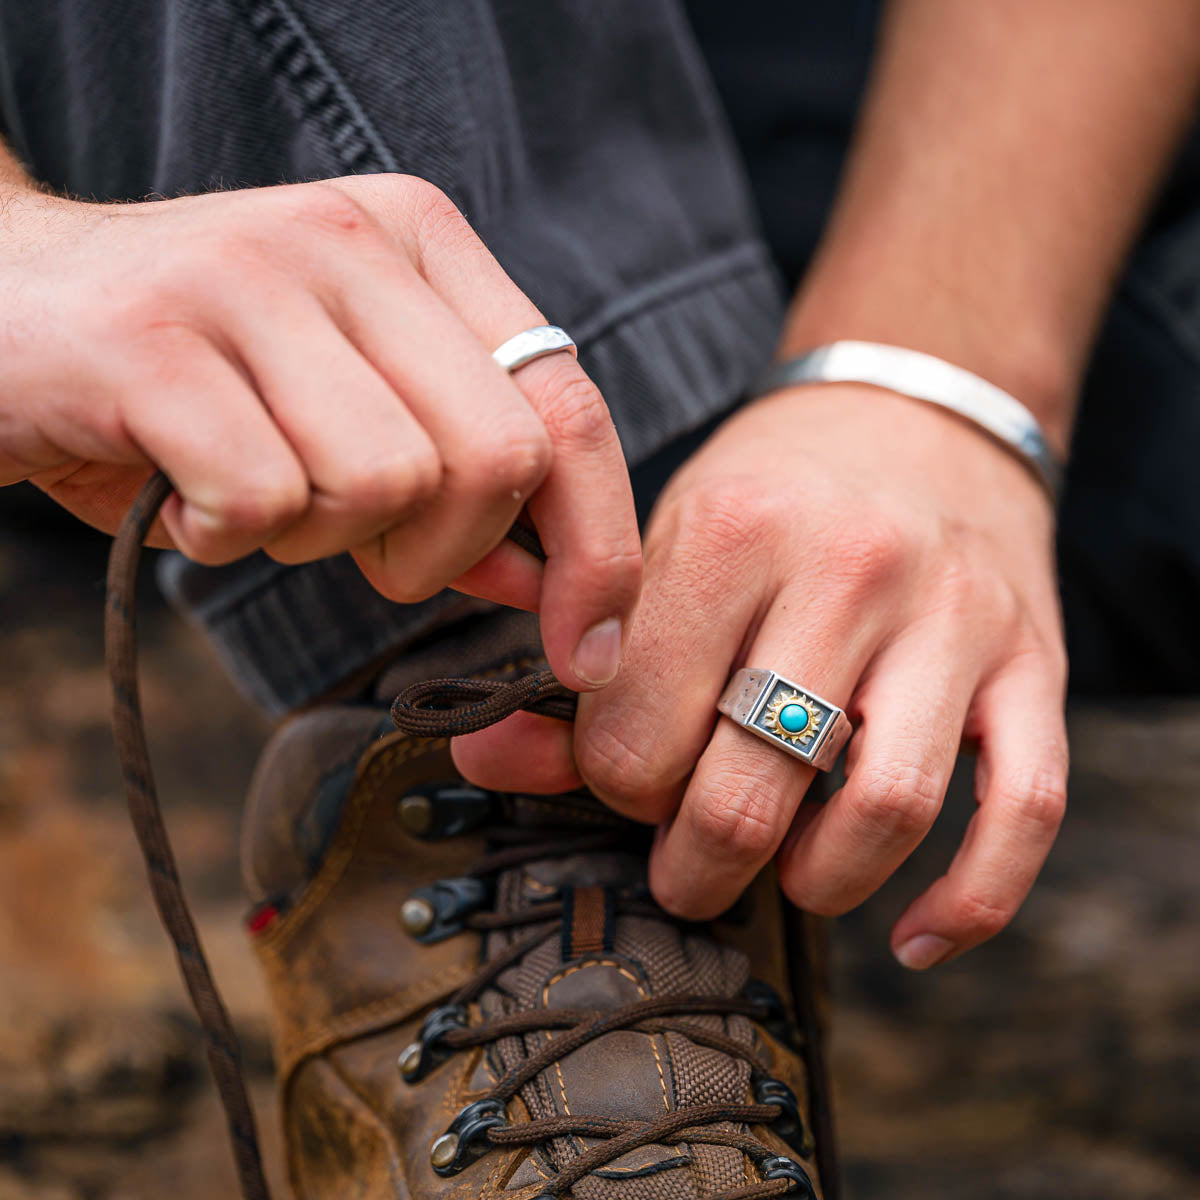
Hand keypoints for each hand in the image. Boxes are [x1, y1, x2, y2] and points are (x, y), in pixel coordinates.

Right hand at [0, 174, 639, 690]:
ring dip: (317, 540)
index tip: (584, 649)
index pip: (567, 406)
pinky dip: (227, 540)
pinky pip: (264, 500)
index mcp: (422, 246)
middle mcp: (350, 240)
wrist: (1, 306)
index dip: (597, 547)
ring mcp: (251, 278)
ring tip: (247, 495)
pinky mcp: (154, 342)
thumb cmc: (196, 381)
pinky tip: (181, 498)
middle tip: (350, 543)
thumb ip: (456, 485)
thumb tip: (544, 584)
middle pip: (495, 458)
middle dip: (436, 552)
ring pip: (383, 484)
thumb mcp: (349, 413)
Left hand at [454, 384, 1068, 966]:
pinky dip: (970, 899)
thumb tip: (481, 755)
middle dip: (697, 864)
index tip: (626, 786)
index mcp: (731, 533)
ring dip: (814, 883)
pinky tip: (913, 939)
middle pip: (752, 784)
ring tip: (781, 874)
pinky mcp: (1035, 663)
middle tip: (684, 870)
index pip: (640, 730)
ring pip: (884, 808)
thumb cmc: (769, 495)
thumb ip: (575, 659)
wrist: (916, 416)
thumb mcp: (661, 545)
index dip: (616, 786)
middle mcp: (849, 569)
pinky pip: (1026, 810)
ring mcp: (955, 619)